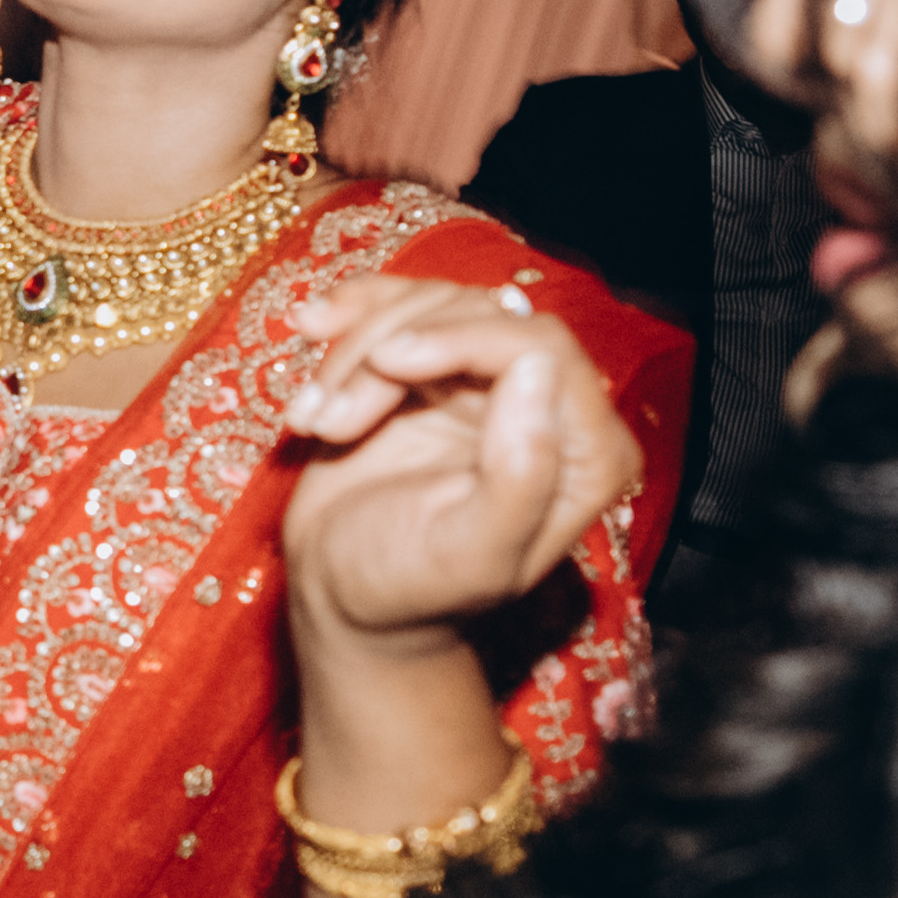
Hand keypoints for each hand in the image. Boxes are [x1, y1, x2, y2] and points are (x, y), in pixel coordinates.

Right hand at [276, 284, 638, 651]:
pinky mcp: (436, 365)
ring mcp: (490, 379)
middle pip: (480, 314)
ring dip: (355, 356)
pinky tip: (310, 325)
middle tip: (330, 422)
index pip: (540, 347)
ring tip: (313, 423)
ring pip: (430, 305)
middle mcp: (551, 405)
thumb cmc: (408, 588)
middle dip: (391, 353)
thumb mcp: (469, 553)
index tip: (386, 362)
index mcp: (587, 454)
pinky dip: (347, 315)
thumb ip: (520, 474)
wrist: (344, 593)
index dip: (461, 337)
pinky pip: (399, 304)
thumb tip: (538, 368)